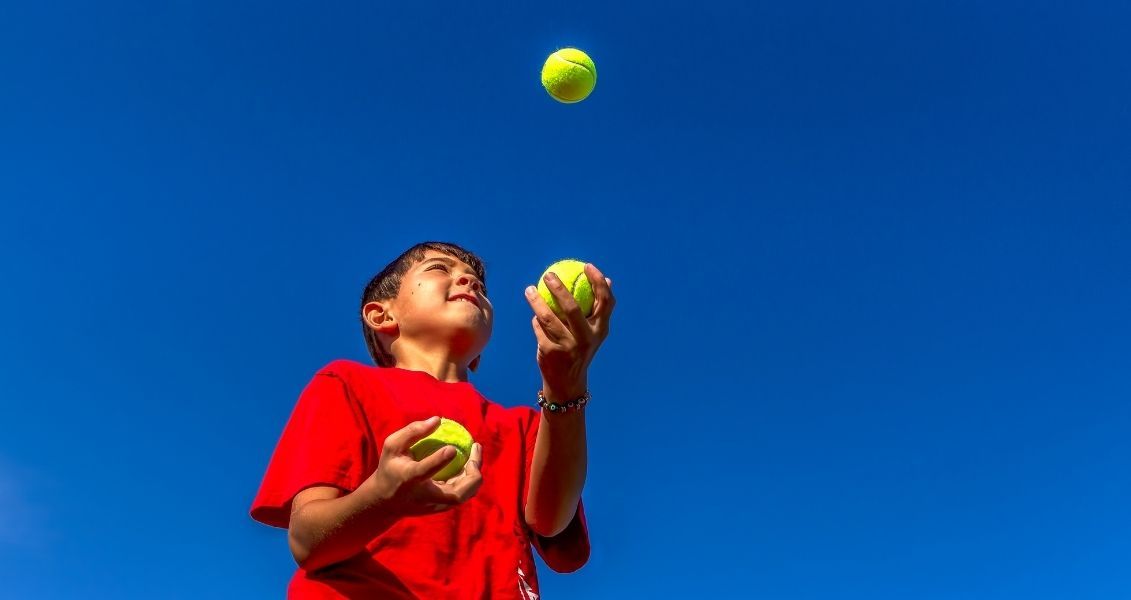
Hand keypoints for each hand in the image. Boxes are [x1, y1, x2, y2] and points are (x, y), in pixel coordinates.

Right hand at [369, 416, 483, 515]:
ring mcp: (435, 506)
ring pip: (464, 495)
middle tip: (476, 447)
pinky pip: (463, 494)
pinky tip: (469, 462)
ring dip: (475, 473)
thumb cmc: (390, 467)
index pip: (424, 471)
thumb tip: (438, 420)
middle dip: (473, 472)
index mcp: (408, 479)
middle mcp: (424, 497)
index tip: (452, 448)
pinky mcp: (442, 509)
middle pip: (456, 494)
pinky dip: (470, 478)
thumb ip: (413, 431)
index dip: (439, 461)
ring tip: (474, 452)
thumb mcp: (392, 446)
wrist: (386, 502)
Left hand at [525, 263, 615, 399]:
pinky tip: (533, 314)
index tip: (587, 266)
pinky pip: (539, 328)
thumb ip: (596, 309)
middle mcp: (586, 339)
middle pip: (573, 308)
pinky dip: (536, 320)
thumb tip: (607, 280)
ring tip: (530, 289)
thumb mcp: (592, 332)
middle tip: (548, 275)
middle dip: (559, 288)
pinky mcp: (551, 353)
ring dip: (537, 301)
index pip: (605, 301)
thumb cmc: (580, 348)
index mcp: (600, 330)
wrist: (567, 383)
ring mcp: (568, 347)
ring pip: (548, 317)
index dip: (598, 282)